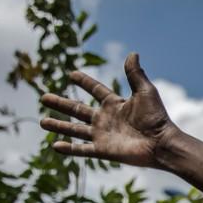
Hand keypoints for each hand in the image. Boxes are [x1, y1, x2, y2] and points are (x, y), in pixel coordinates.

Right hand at [39, 53, 178, 168]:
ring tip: (42, 121)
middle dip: (61, 104)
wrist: (161, 143)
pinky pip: (82, 150)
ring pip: (75, 130)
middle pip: (78, 110)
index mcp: (115, 104)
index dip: (85, 82)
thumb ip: (135, 74)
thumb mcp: (145, 92)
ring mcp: (103, 135)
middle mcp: (106, 119)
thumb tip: (132, 53)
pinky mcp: (103, 150)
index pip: (96, 90)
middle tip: (44, 97)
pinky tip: (55, 146)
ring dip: (58, 126)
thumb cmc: (156, 117)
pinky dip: (69, 149)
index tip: (71, 74)